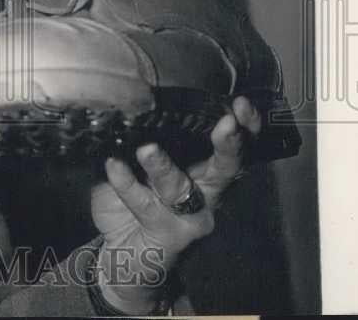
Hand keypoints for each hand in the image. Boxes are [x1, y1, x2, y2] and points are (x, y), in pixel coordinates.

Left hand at [88, 95, 262, 313]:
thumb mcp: (134, 162)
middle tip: (227, 123)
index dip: (244, 125)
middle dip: (229, 144)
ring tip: (147, 149)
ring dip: (163, 167)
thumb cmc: (132, 201)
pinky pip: (145, 206)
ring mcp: (188, 216)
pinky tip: (113, 166)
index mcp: (204, 167)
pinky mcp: (166, 235)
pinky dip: (127, 184)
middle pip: (226, 167)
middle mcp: (205, 191)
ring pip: (179, 187)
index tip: (241, 103)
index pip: (234, 144)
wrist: (122, 255)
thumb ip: (135, 136)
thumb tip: (120, 101)